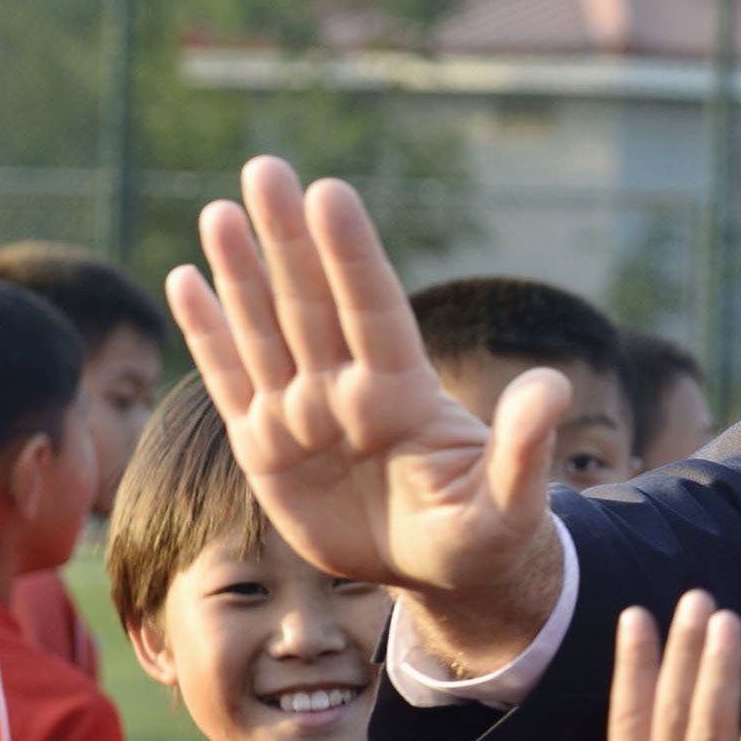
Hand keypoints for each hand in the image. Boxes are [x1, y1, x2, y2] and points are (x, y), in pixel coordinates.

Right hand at [168, 158, 567, 665]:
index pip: (373, 311)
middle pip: (311, 304)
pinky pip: (230, 381)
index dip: (351, 255)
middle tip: (267, 167)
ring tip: (220, 211)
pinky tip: (185, 278)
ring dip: (240, 272)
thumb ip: (526, 445)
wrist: (442, 572)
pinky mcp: (267, 449)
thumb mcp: (511, 502)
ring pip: (264, 331)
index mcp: (403, 394)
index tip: (331, 193)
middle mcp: (347, 391)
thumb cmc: (485, 532)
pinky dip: (208, 334)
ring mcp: (303, 415)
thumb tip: (555, 386)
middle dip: (287, 239)